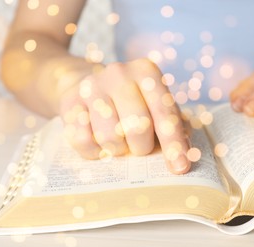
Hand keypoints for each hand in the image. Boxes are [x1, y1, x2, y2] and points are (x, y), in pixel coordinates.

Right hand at [58, 58, 190, 173]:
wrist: (85, 83)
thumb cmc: (130, 101)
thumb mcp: (154, 105)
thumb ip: (173, 125)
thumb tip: (184, 154)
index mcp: (147, 72)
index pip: (164, 113)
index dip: (174, 144)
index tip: (180, 168)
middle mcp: (119, 74)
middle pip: (137, 128)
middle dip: (141, 147)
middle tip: (138, 147)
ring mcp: (91, 86)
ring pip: (110, 138)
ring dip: (117, 150)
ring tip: (118, 141)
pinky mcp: (69, 102)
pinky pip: (83, 141)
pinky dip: (94, 151)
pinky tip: (98, 141)